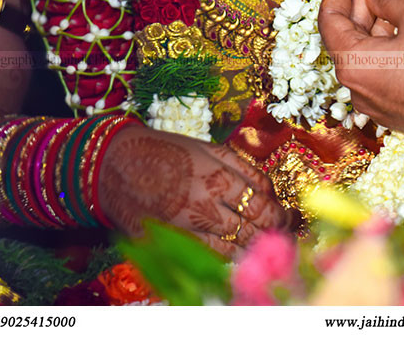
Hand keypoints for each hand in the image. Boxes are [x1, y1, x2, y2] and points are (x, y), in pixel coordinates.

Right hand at [100, 126, 290, 257]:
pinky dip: (227, 256)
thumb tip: (268, 191)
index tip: (290, 213)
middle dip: (277, 228)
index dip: (280, 210)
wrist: (113, 163)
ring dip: (256, 245)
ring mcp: (184, 224)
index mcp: (214, 172)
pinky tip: (238, 252)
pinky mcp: (166, 241)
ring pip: (234, 244)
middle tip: (288, 230)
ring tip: (270, 243)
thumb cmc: (164, 150)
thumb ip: (239, 168)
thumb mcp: (205, 148)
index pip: (261, 198)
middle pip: (253, 222)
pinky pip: (206, 256)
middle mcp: (202, 200)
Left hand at [318, 0, 403, 166]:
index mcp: (353, 64)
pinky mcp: (395, 112)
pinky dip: (385, 49)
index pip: (328, 20)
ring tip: (391, 3)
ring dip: (374, 28)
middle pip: (346, 39)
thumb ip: (389, 0)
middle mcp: (356, 88)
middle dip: (358, 7)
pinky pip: (380, 74)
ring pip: (365, 57)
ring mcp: (375, 104)